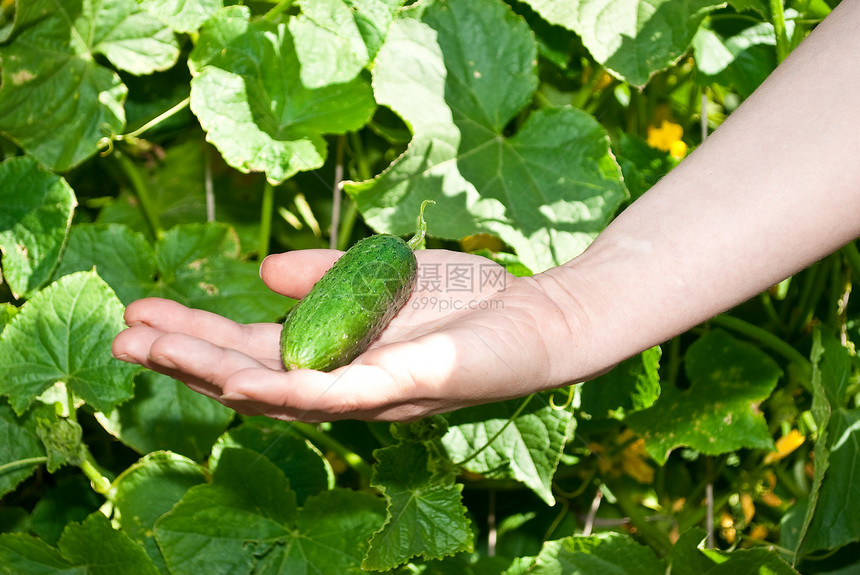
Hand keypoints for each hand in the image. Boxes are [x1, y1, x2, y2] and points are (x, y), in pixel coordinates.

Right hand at [111, 249, 583, 420]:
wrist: (539, 317)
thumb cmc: (467, 302)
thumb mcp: (378, 278)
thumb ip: (323, 278)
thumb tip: (261, 274)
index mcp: (334, 353)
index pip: (251, 350)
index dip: (195, 334)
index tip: (140, 312)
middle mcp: (343, 381)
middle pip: (250, 376)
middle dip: (186, 359)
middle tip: (123, 338)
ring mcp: (371, 390)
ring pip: (280, 394)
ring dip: (217, 374)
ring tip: (157, 352)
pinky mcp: (406, 385)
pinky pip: (339, 394)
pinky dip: (290, 389)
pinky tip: (244, 381)